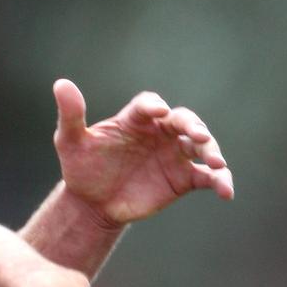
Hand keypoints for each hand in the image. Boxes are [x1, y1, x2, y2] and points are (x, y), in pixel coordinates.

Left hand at [52, 79, 233, 226]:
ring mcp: (174, 154)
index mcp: (135, 119)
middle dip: (193, 125)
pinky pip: (208, 177)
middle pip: (184, 121)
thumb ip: (71, 114)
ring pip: (202, 146)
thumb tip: (60, 84)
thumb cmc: (82, 167)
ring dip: (212, 151)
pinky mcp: (184, 178)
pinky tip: (226, 192)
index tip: (158, 111)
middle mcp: (160, 132)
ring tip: (216, 163)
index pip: (148, 105)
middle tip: (197, 135)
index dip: (154, 106)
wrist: (92, 203)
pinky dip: (220, 181)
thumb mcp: (70, 141)